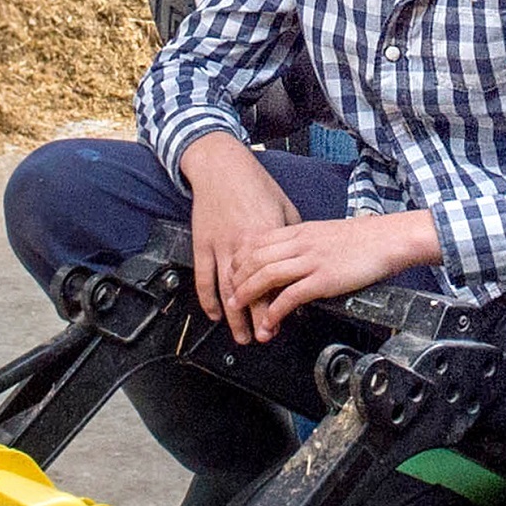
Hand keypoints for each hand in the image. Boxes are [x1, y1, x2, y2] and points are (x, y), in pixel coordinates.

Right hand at [176, 133, 298, 329]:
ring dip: (233, 317)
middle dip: (256, 319)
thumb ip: (292, 237)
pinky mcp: (202, 243)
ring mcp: (220, 245)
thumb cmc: (256, 185)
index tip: (282, 323)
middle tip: (262, 338)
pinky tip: (215, 314)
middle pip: (250, 291)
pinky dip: (208, 298)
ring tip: (241, 335)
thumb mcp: (284, 208)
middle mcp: (243, 245)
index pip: (274, 280)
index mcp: (267, 237)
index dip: (278, 305)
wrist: (222, 167)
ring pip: (226, 290)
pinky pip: (204, 277)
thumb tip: (303, 260)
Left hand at [223, 209, 439, 339]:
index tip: (233, 275)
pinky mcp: (323, 279)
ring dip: (248, 296)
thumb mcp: (325, 234)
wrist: (389, 238)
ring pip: (267, 275)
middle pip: (255, 258)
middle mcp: (301, 243)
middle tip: (230, 298)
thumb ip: (305, 244)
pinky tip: (269, 322)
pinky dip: (274, 311)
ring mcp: (311, 260)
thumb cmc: (363, 238)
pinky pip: (290, 296)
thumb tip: (291, 259)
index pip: (257, 242)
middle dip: (237, 280)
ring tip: (239, 311)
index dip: (240, 260)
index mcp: (300, 230)